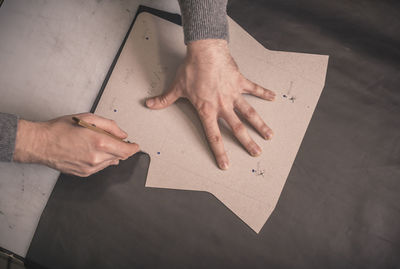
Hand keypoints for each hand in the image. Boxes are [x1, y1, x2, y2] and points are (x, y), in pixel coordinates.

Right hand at [13, 113, 138, 176]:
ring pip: (111, 162)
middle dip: (121, 149)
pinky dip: (101, 160)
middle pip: (120, 157)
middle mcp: (97, 157)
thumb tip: (122, 134)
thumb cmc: (60, 129)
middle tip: (115, 140)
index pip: (126, 150)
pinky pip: (100, 167)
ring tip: (97, 143)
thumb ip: (109, 126)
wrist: (41, 144)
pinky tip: (91, 151)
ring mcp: (90, 167)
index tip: (135, 145)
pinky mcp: (84, 173)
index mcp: (100, 142)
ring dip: (111, 154)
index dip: (133, 148)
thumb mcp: (87, 118)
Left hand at [146, 39, 274, 169]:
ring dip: (260, 124)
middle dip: (247, 142)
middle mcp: (222, 105)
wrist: (205, 51)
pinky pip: (254, 88)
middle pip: (237, 128)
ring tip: (269, 135)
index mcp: (207, 110)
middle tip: (256, 153)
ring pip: (249, 113)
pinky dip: (264, 93)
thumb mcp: (176, 87)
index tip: (226, 164)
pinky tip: (273, 97)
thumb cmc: (192, 69)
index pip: (214, 136)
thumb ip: (164, 99)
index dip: (220, 152)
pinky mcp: (240, 82)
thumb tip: (149, 105)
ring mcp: (233, 94)